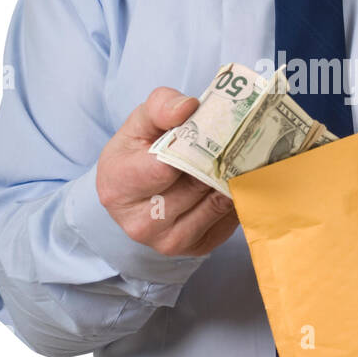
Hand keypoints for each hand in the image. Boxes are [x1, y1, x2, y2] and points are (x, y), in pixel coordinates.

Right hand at [96, 87, 238, 256]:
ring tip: (239, 158)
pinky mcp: (193, 250)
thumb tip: (188, 107)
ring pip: (214, 205)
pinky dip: (235, 200)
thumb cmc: (136, 153)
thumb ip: (160, 106)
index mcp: (118, 186)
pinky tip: (235, 182)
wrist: (132, 194)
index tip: (211, 130)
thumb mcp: (140, 122)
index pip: (163, 168)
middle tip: (238, 139)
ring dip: (230, 181)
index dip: (190, 148)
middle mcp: (140, 222)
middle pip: (194, 186)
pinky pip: (226, 222)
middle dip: (216, 161)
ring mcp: (167, 241)